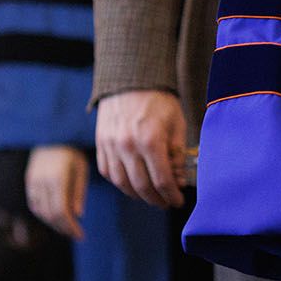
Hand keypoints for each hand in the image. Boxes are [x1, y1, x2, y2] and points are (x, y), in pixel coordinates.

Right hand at [25, 145, 89, 239]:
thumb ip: (79, 191)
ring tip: (67, 227)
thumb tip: (78, 215)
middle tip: (76, 234)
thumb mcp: (81, 168)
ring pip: (40, 211)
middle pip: (50, 214)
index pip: (62, 211)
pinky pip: (34, 204)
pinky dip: (43, 214)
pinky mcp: (28, 180)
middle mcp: (42, 181)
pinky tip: (54, 217)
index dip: (70, 226)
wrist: (53, 134)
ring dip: (53, 223)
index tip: (81, 235)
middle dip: (64, 228)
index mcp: (58, 178)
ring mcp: (33, 181)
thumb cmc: (72, 151)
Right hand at [95, 89, 185, 207]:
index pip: (162, 180)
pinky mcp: (101, 143)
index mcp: (150, 140)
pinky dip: (120, 183)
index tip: (178, 200)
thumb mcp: (176, 123)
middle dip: (156, 199)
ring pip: (122, 183)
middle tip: (166, 202)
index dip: (171, 195)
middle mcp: (128, 145)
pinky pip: (108, 172)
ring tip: (150, 196)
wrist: (132, 79)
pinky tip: (132, 183)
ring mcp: (111, 145)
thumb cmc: (159, 100)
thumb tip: (179, 179)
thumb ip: (178, 153)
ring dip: (138, 195)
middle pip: (142, 187)